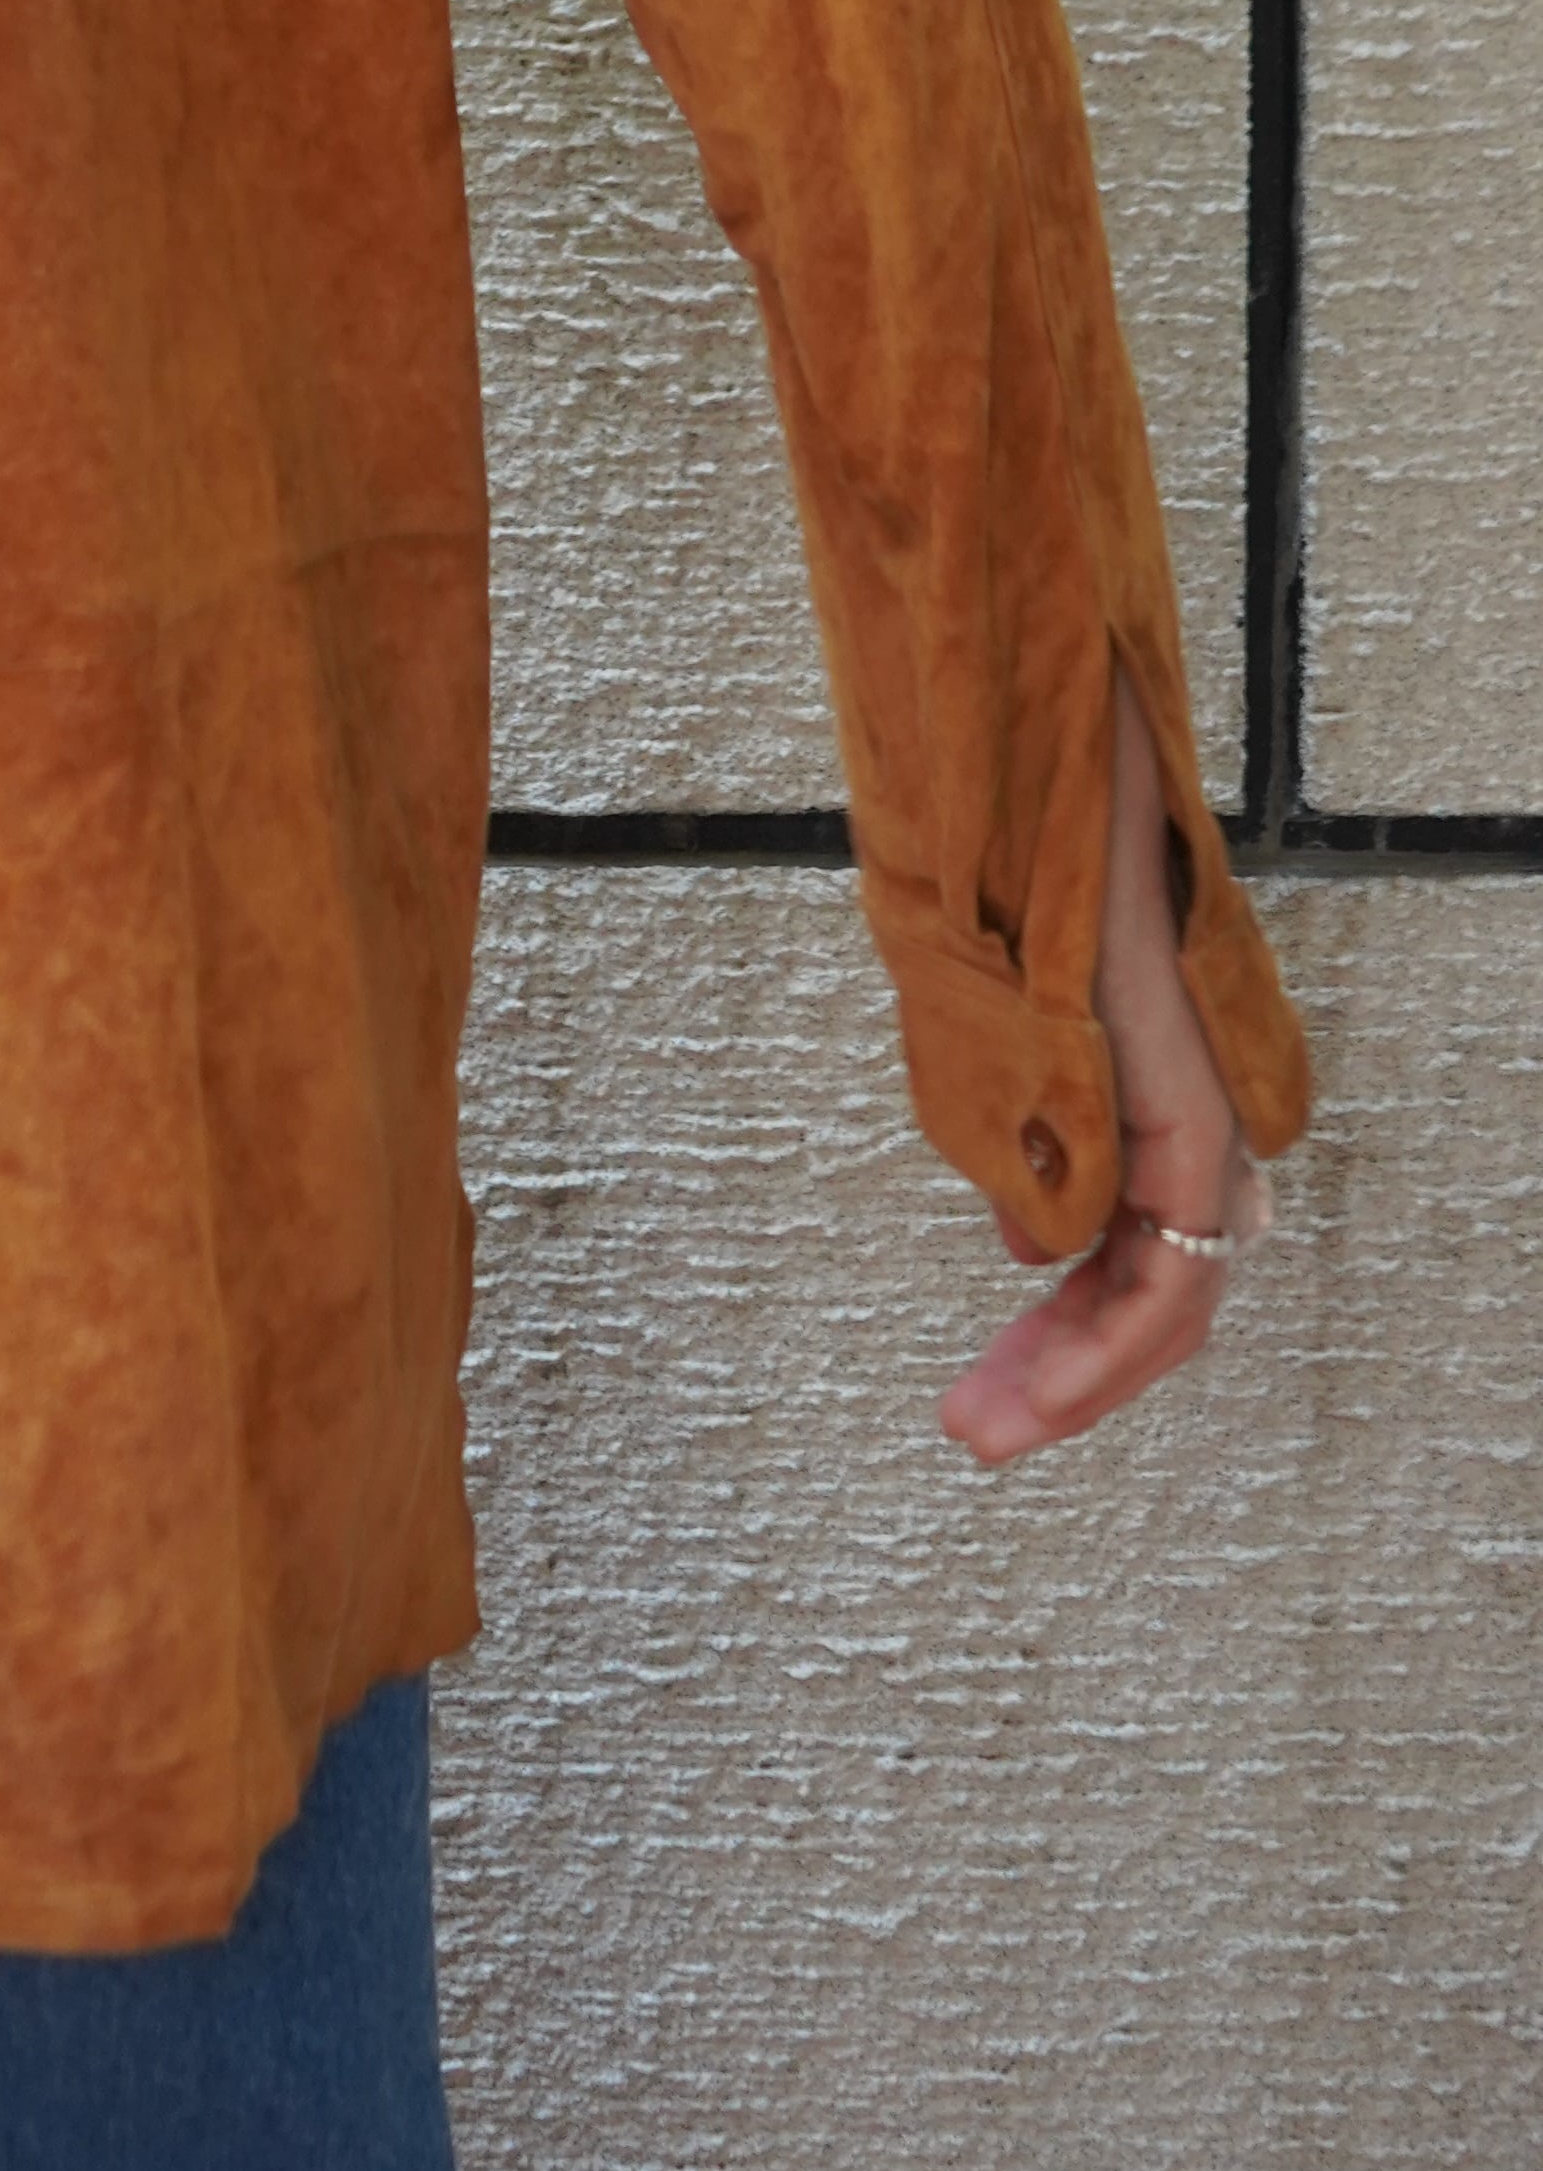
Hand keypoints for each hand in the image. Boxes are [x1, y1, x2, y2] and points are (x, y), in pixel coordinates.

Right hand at [938, 666, 1267, 1468]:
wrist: (1032, 733)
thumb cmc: (1002, 840)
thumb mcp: (988, 1009)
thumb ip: (1017, 1121)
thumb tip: (1025, 1237)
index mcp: (1145, 1077)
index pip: (1135, 1246)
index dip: (1073, 1337)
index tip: (990, 1395)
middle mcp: (1190, 1096)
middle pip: (1158, 1285)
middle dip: (1068, 1383)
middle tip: (975, 1437)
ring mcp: (1194, 1092)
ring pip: (1171, 1285)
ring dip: (1084, 1373)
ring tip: (987, 1426)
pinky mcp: (1187, 1084)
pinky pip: (1174, 1243)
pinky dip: (1114, 1318)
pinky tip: (1046, 1351)